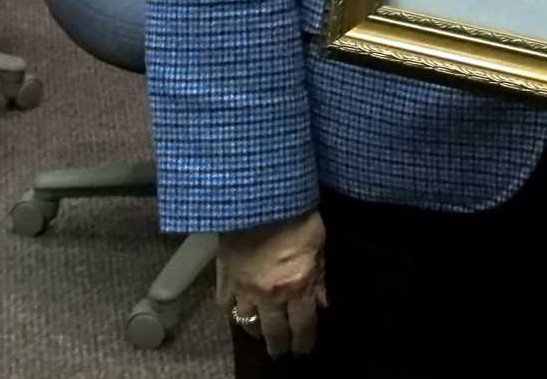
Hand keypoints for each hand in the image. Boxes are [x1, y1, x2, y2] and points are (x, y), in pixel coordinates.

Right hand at [216, 208, 327, 356]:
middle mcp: (270, 295)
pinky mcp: (224, 278)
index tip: (304, 349)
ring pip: (248, 324)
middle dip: (279, 345)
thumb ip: (319, 276)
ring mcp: (244, 290)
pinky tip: (237, 310)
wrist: (260, 196)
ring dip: (256, 330)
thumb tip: (322, 302)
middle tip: (281, 351)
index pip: (303, 326)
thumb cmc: (298, 215)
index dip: (305, 342)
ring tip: (260, 332)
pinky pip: (224, 305)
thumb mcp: (319, 244)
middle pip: (274, 333)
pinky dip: (231, 310)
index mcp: (298, 286)